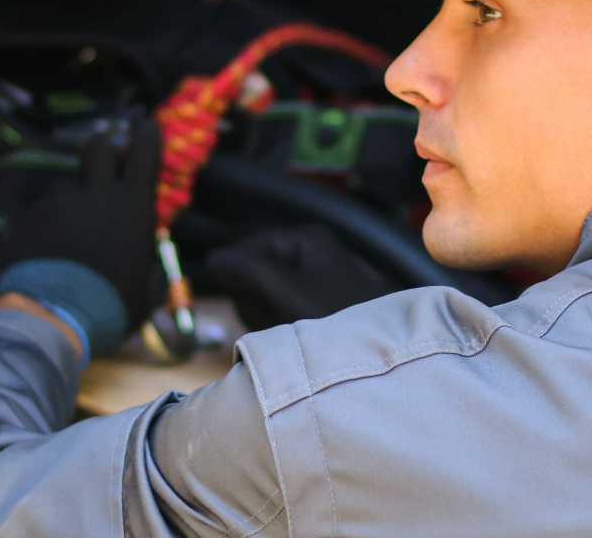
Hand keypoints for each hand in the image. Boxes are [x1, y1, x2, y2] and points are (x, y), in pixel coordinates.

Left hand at [0, 124, 161, 336]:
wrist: (49, 319)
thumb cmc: (108, 309)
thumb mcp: (145, 296)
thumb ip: (150, 271)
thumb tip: (151, 266)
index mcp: (132, 208)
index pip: (145, 152)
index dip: (147, 135)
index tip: (147, 128)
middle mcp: (94, 194)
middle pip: (98, 146)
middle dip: (102, 152)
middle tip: (101, 171)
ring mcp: (56, 202)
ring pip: (65, 187)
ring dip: (68, 205)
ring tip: (65, 241)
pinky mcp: (25, 216)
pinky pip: (36, 213)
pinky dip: (41, 227)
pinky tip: (41, 255)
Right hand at [206, 224, 399, 330]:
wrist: (378, 352)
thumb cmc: (339, 317)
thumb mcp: (290, 292)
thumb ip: (249, 271)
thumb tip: (212, 260)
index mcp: (304, 240)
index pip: (247, 248)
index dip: (239, 275)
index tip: (247, 301)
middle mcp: (306, 252)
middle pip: (252, 271)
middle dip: (256, 299)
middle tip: (279, 319)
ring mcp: (308, 278)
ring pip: (260, 294)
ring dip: (265, 314)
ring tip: (289, 328)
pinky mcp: (309, 301)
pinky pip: (276, 309)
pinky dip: (277, 323)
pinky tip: (292, 333)